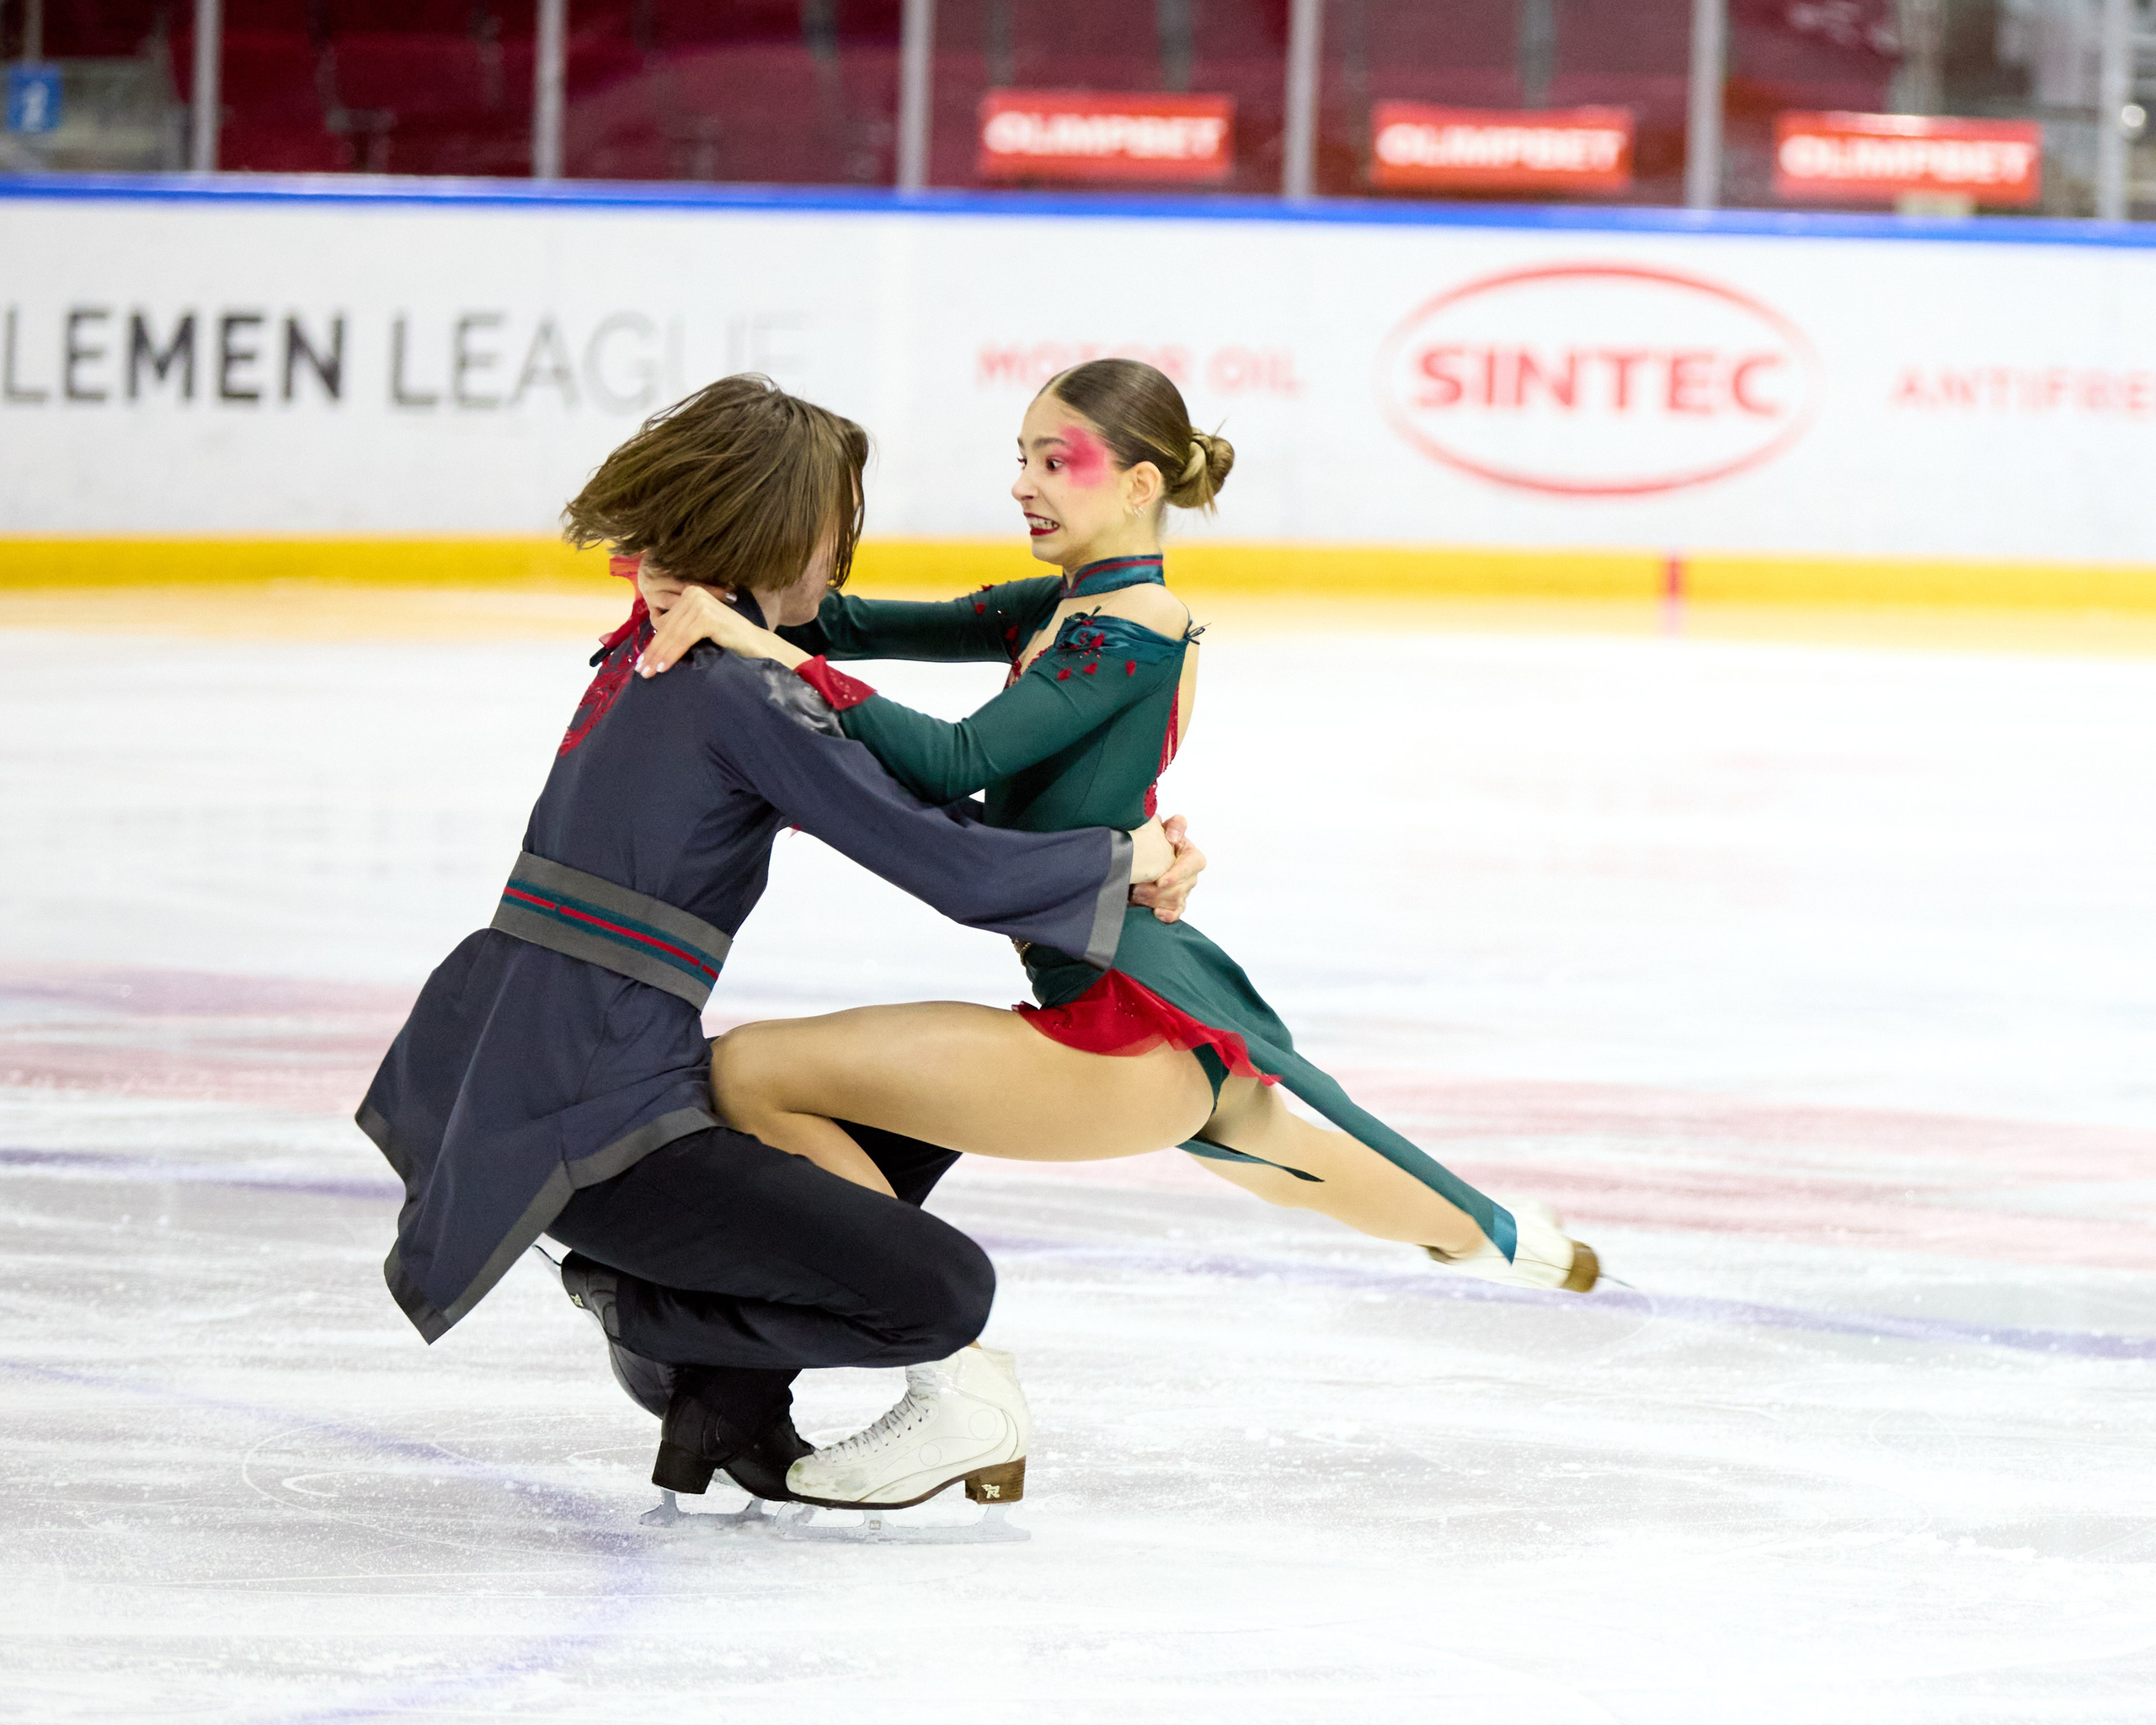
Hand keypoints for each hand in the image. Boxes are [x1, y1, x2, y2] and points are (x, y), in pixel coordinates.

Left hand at [638, 583, 804, 677]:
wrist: (758, 645)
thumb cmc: (729, 642)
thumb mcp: (699, 631)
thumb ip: (680, 631)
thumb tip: (652, 646)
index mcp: (690, 593)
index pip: (666, 622)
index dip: (653, 644)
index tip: (641, 663)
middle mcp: (694, 593)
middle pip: (667, 628)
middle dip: (653, 652)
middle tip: (641, 671)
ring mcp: (701, 603)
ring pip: (673, 635)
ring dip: (659, 656)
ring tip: (648, 673)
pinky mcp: (707, 616)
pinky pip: (683, 638)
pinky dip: (672, 654)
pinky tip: (663, 668)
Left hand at [1129, 812, 1204, 922]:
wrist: (1146, 853)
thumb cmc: (1158, 838)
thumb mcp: (1167, 826)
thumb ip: (1176, 825)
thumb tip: (1173, 837)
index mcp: (1192, 856)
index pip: (1193, 865)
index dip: (1178, 874)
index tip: (1160, 881)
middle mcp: (1190, 875)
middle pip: (1180, 887)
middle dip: (1158, 891)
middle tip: (1138, 889)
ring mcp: (1183, 891)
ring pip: (1174, 901)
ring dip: (1155, 900)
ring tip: (1136, 895)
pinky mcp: (1175, 903)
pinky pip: (1175, 912)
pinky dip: (1167, 915)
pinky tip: (1156, 913)